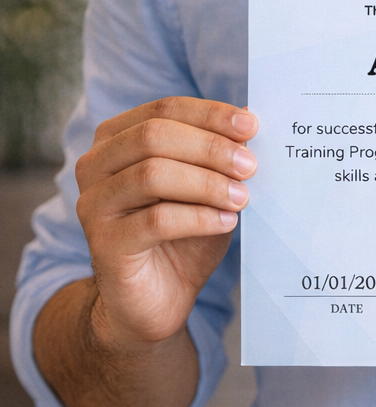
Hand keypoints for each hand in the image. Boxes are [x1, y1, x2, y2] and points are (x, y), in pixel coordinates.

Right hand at [74, 97, 257, 352]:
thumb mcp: (207, 186)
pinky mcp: (103, 243)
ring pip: (152, 174)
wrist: (157, 297)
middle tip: (250, 164)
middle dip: (209, 147)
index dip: (210, 114)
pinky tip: (226, 222)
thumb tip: (250, 119)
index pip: (163, 109)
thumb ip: (220, 153)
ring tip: (242, 196)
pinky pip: (156, 220)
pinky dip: (199, 217)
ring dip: (206, 182)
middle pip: (153, 135)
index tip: (251, 124)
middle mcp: (95, 165)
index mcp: (116, 138)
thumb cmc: (184, 233)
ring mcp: (93, 204)